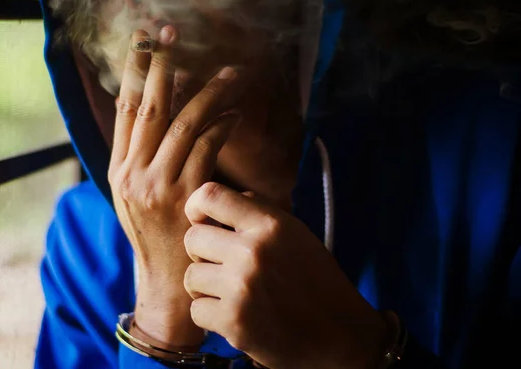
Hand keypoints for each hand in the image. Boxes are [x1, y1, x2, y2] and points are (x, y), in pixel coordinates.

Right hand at [108, 26, 241, 346]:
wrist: (166, 282)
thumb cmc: (156, 235)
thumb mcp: (134, 197)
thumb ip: (139, 157)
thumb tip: (154, 110)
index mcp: (118, 170)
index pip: (124, 110)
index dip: (135, 71)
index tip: (146, 42)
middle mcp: (133, 174)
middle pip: (150, 107)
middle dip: (164, 65)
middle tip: (174, 35)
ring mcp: (158, 186)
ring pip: (184, 123)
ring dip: (209, 93)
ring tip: (229, 74)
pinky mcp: (187, 197)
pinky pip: (207, 148)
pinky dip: (222, 127)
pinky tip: (233, 115)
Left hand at [183, 183, 387, 368]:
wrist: (341, 337)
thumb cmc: (317, 283)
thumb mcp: (296, 234)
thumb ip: (259, 214)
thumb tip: (215, 203)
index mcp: (270, 224)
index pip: (209, 196)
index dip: (196, 208)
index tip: (202, 222)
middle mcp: (253, 250)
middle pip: (192, 238)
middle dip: (202, 254)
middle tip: (223, 268)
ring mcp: (241, 286)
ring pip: (191, 276)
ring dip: (206, 289)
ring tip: (231, 295)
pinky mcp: (234, 322)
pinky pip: (196, 311)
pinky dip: (211, 318)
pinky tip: (236, 318)